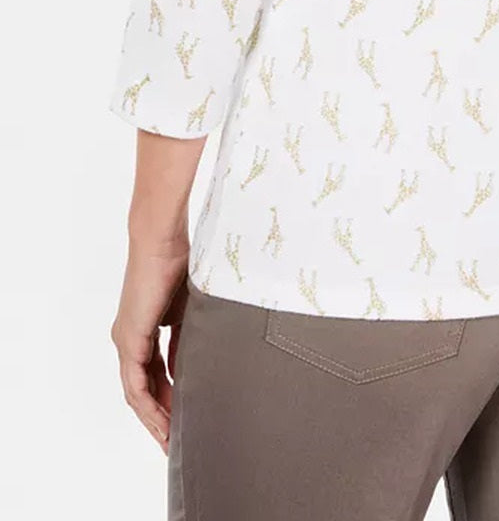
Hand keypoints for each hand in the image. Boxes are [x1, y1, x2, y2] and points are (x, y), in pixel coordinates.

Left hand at [110, 241, 189, 452]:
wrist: (163, 240)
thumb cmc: (180, 262)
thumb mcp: (188, 310)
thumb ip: (185, 340)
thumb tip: (186, 370)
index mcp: (142, 329)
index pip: (152, 375)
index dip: (167, 399)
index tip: (183, 419)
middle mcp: (128, 339)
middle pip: (142, 390)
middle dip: (160, 417)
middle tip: (176, 442)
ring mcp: (126, 340)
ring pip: (136, 393)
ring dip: (154, 419)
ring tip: (171, 441)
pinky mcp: (129, 340)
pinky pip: (135, 385)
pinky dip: (149, 406)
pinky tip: (163, 422)